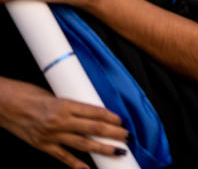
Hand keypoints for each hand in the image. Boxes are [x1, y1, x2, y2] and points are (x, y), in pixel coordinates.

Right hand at [0, 77, 127, 168]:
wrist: (1, 104)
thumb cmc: (25, 94)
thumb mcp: (52, 94)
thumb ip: (68, 105)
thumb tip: (86, 112)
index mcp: (64, 104)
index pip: (95, 112)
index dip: (111, 118)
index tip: (122, 121)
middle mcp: (59, 120)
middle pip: (93, 128)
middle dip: (113, 133)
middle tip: (127, 137)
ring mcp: (50, 135)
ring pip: (83, 144)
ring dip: (102, 148)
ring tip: (117, 151)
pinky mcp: (41, 146)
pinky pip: (63, 157)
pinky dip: (76, 165)